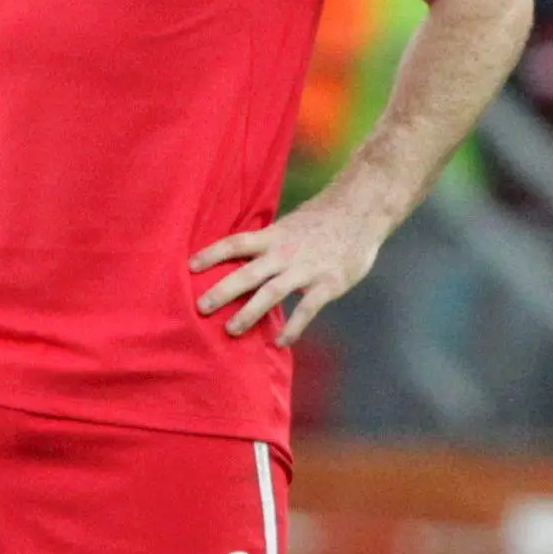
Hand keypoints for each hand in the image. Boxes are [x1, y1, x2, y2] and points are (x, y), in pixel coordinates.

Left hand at [189, 190, 393, 344]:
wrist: (363, 210)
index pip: (235, 243)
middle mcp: (284, 252)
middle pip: (247, 272)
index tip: (190, 267)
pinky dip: (292, 328)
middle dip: (222, 291)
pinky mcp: (328, 284)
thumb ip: (269, 242)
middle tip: (200, 308)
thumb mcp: (290, 224)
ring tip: (230, 330)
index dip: (212, 254)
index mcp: (273, 235)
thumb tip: (241, 254)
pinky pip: (306, 310)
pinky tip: (279, 343)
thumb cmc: (323, 218)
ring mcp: (306, 269)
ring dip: (249, 313)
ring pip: (271, 293)